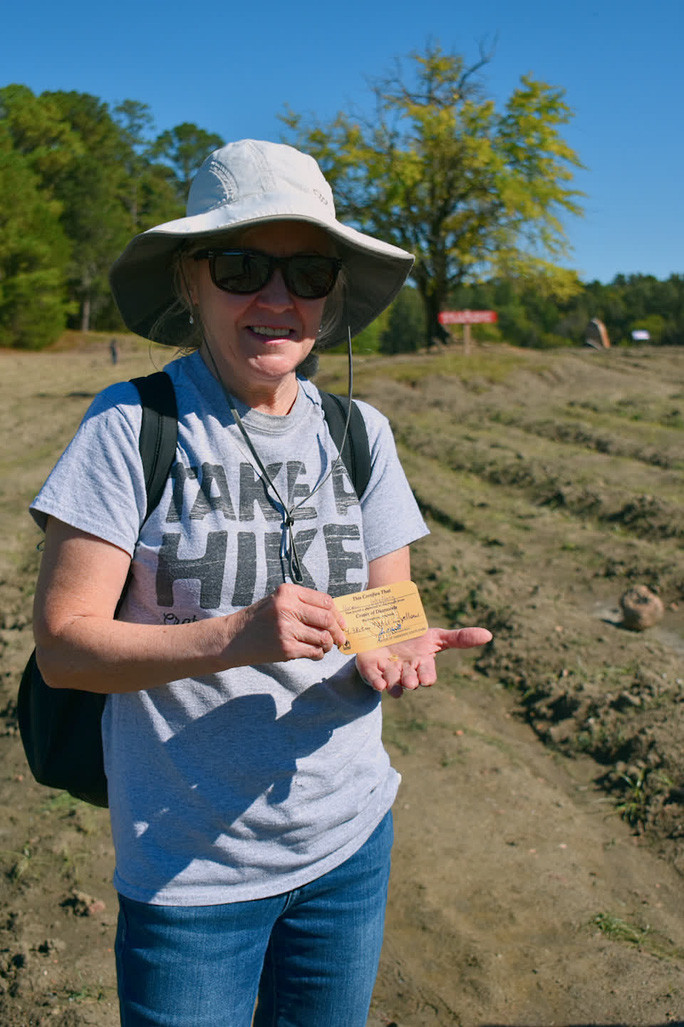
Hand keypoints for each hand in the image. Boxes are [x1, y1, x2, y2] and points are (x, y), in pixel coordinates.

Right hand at [225, 583, 347, 665]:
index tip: (342, 623)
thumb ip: (303, 604)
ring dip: (328, 644)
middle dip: (338, 631)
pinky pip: (314, 652)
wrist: (233, 638)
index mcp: (288, 592)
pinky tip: (313, 652)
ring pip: (323, 638)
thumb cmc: (259, 620)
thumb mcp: (278, 601)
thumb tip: (335, 616)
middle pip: (327, 619)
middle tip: (340, 638)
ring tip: (324, 646)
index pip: (325, 601)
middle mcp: (287, 608)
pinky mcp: (286, 648)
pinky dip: (318, 654)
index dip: (338, 614)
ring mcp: (287, 629)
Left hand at [355, 626, 491, 698]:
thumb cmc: (414, 635)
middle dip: (410, 681)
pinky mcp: (370, 669)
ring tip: (393, 682)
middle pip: (409, 680)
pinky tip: (378, 684)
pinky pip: (372, 678)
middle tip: (411, 682)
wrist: (386, 626)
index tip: (425, 679)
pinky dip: (375, 682)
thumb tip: (489, 635)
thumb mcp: (436, 635)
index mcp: (421, 665)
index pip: (426, 675)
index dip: (426, 677)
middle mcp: (405, 672)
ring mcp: (387, 671)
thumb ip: (460, 638)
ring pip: (391, 681)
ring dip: (393, 682)